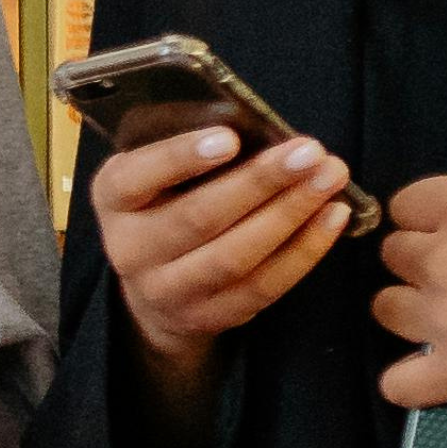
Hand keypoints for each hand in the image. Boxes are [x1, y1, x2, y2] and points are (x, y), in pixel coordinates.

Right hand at [94, 128, 357, 363]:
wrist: (154, 284)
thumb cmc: (165, 202)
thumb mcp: (157, 171)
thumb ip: (190, 151)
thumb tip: (260, 130)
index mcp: (114, 199)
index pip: (137, 177)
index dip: (181, 158)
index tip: (230, 137)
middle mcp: (131, 250)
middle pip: (199, 218)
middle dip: (261, 182)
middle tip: (309, 151)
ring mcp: (168, 290)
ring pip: (234, 257)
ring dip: (290, 214)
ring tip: (330, 179)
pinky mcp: (209, 317)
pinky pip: (263, 287)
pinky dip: (304, 251)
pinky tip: (332, 216)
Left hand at [374, 29, 446, 409]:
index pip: (407, 204)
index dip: (434, 217)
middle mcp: (444, 257)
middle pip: (394, 255)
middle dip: (424, 262)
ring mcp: (446, 319)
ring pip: (386, 311)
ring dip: (412, 313)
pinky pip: (399, 383)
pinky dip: (411, 380)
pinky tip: (437, 369)